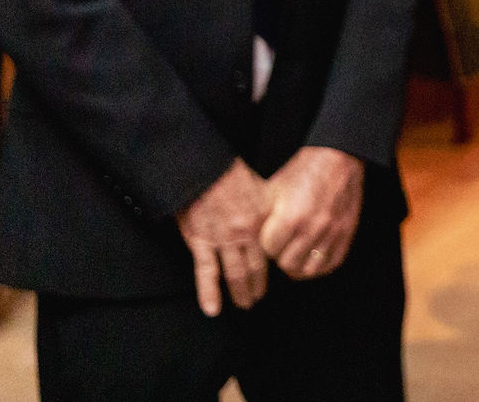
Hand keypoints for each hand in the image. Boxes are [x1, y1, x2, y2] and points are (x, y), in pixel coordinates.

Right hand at [177, 158, 272, 314]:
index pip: (272, 251)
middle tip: (257, 300)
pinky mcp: (201, 242)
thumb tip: (276, 224)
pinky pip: (207, 272)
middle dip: (257, 287)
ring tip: (244, 305)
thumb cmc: (230, 174)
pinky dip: (209, 293)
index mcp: (263, 219)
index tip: (273, 278)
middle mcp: (246, 233)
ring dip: (240, 292)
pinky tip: (213, 309)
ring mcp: (224, 240)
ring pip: (234, 273)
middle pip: (255, 267)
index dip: (273, 268)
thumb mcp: (260, 189)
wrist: (204, 168)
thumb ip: (267, 211)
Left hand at [258, 147, 363, 280]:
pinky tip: (312, 257)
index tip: (269, 235)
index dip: (266, 243)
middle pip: (288, 264)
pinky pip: (332, 263)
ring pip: (310, 269)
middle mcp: (313, 228)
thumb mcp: (273, 188)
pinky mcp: (347, 232)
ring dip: (299, 265)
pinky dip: (320, 265)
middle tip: (281, 245)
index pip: (269, 250)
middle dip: (280, 256)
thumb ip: (262, 216)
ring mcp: (332, 232)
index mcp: (291, 217)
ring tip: (294, 255)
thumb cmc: (303, 168)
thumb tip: (249, 236)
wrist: (337, 155)